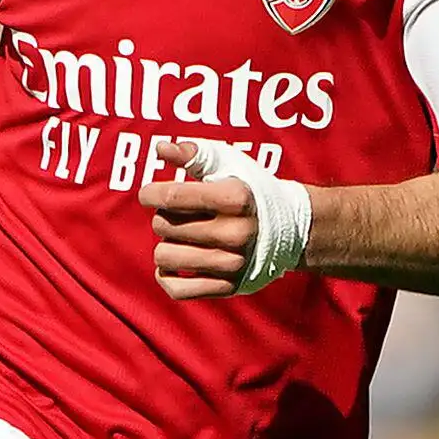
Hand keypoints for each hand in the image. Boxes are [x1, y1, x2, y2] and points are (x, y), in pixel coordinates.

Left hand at [140, 139, 257, 298]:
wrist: (290, 228)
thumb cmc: (250, 189)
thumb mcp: (228, 163)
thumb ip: (192, 153)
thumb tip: (160, 148)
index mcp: (235, 198)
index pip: (172, 197)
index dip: (150, 194)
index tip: (149, 194)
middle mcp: (235, 233)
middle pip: (164, 226)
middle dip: (163, 216)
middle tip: (180, 214)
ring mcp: (232, 263)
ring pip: (165, 257)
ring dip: (166, 244)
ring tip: (181, 236)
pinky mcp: (228, 287)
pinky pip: (176, 289)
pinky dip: (166, 275)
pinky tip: (175, 262)